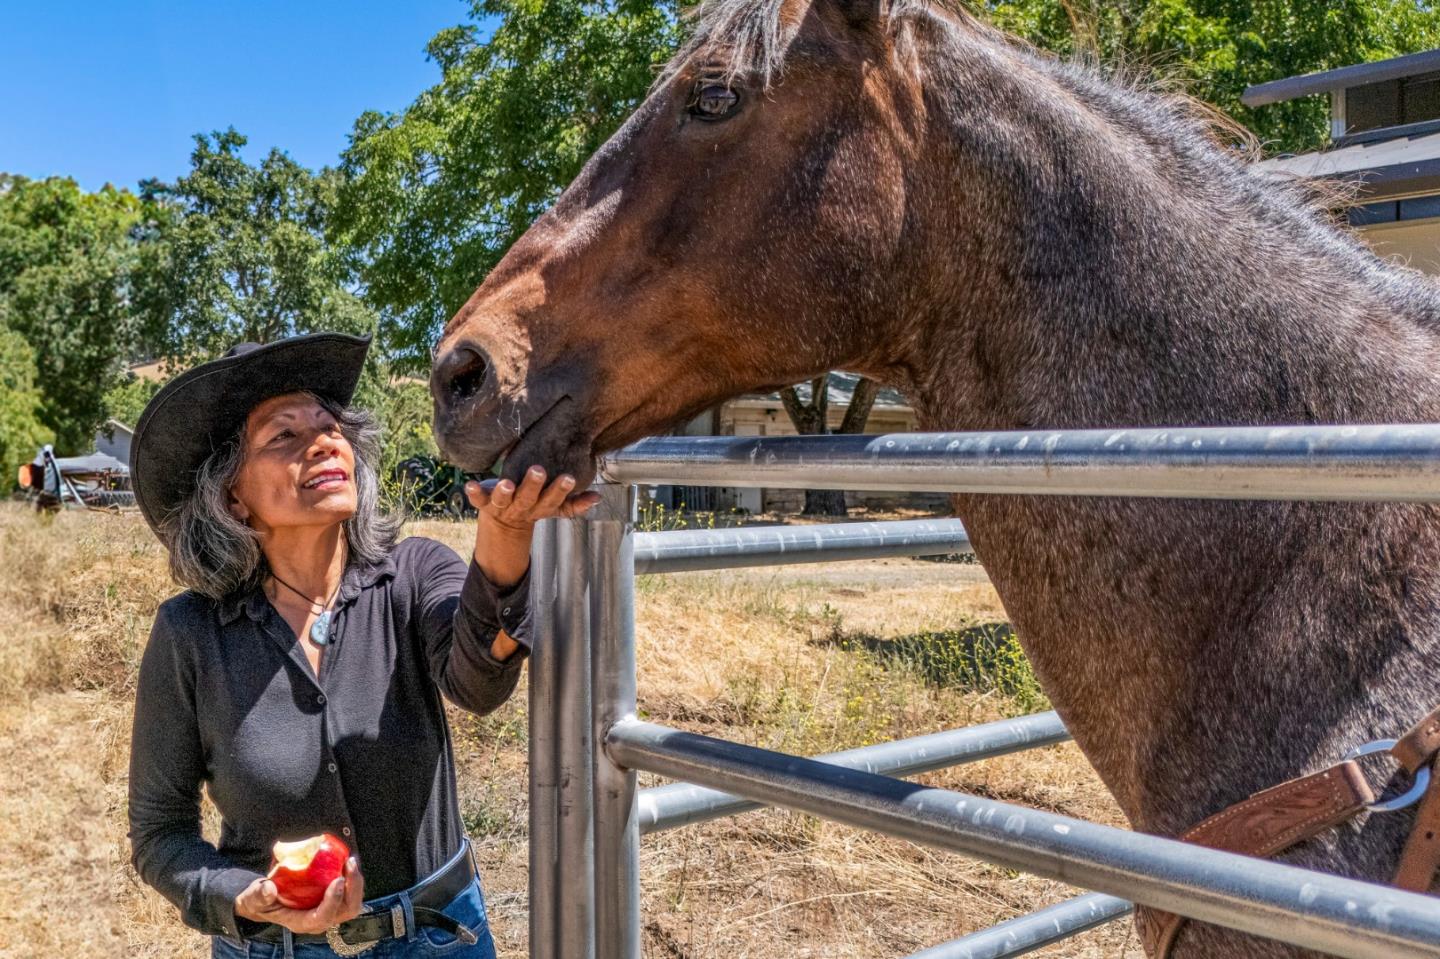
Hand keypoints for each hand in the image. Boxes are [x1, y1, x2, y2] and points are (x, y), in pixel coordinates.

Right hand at [234, 856, 364, 934]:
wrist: (265, 901)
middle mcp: (319, 920)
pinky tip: (346, 861)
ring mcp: (329, 911)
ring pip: (352, 903)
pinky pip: (350, 892)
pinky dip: (352, 878)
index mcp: (301, 923)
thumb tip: (268, 889)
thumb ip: (258, 895)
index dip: (333, 901)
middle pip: (346, 911)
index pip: (322, 917)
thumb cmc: (261, 900)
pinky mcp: (333, 900)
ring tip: (350, 861)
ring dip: (356, 882)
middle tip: (349, 863)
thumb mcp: (254, 898)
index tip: (338, 879)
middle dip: (354, 888)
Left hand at [467, 466, 601, 588]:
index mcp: (540, 508)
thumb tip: (598, 497)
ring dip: (505, 492)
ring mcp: (503, 507)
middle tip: (539, 470)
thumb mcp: (554, 508)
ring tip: (507, 483)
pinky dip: (474, 493)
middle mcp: (522, 508)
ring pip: (504, 500)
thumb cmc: (533, 506)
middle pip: (529, 498)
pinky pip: (478, 500)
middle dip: (534, 485)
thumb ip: (575, 503)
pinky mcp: (485, 503)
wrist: (504, 525)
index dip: (561, 491)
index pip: (553, 501)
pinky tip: (469, 484)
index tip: (568, 477)